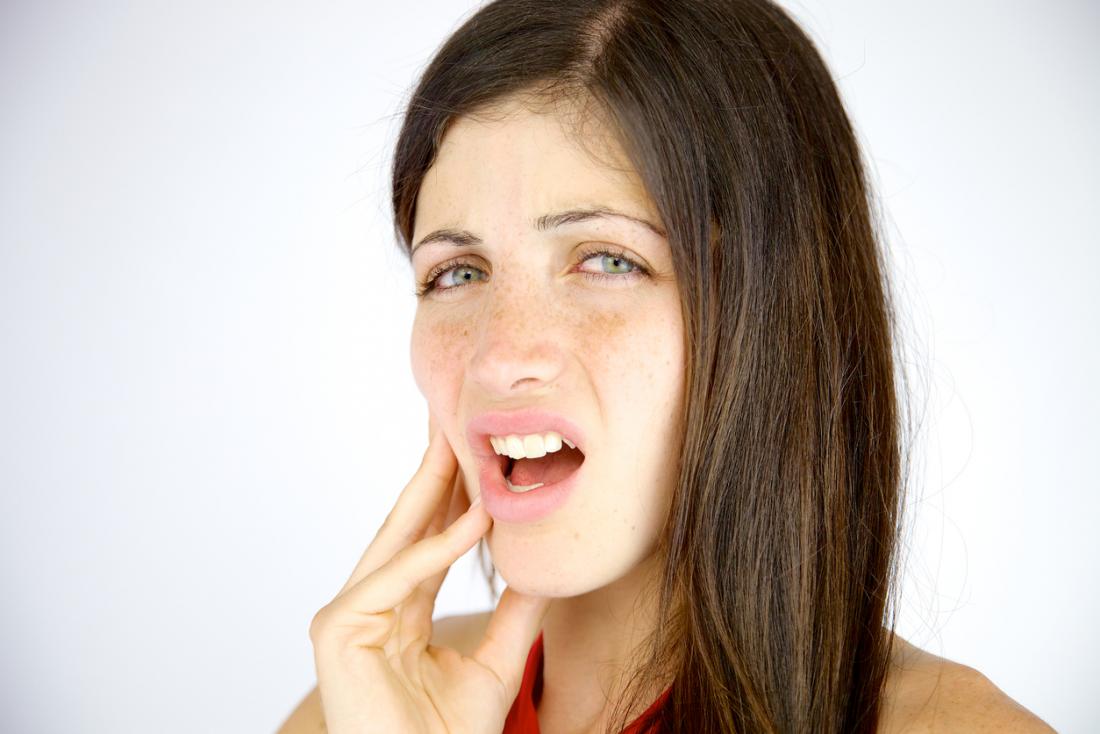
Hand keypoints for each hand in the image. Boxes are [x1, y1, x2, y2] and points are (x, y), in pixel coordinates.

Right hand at [308, 416, 550, 732]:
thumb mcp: (497, 661)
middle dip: (435, 471)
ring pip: (400, 539)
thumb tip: (544, 566)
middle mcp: (367, 604)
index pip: (426, 539)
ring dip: (436, 488)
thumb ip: (516, 613)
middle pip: (408, 526)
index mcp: (396, 611)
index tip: (474, 448)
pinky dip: (439, 547)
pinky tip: (478, 517)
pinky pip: (398, 576)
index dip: (452, 493)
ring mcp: (346, 615)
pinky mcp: (335, 629)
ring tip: (465, 439)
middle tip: (456, 416)